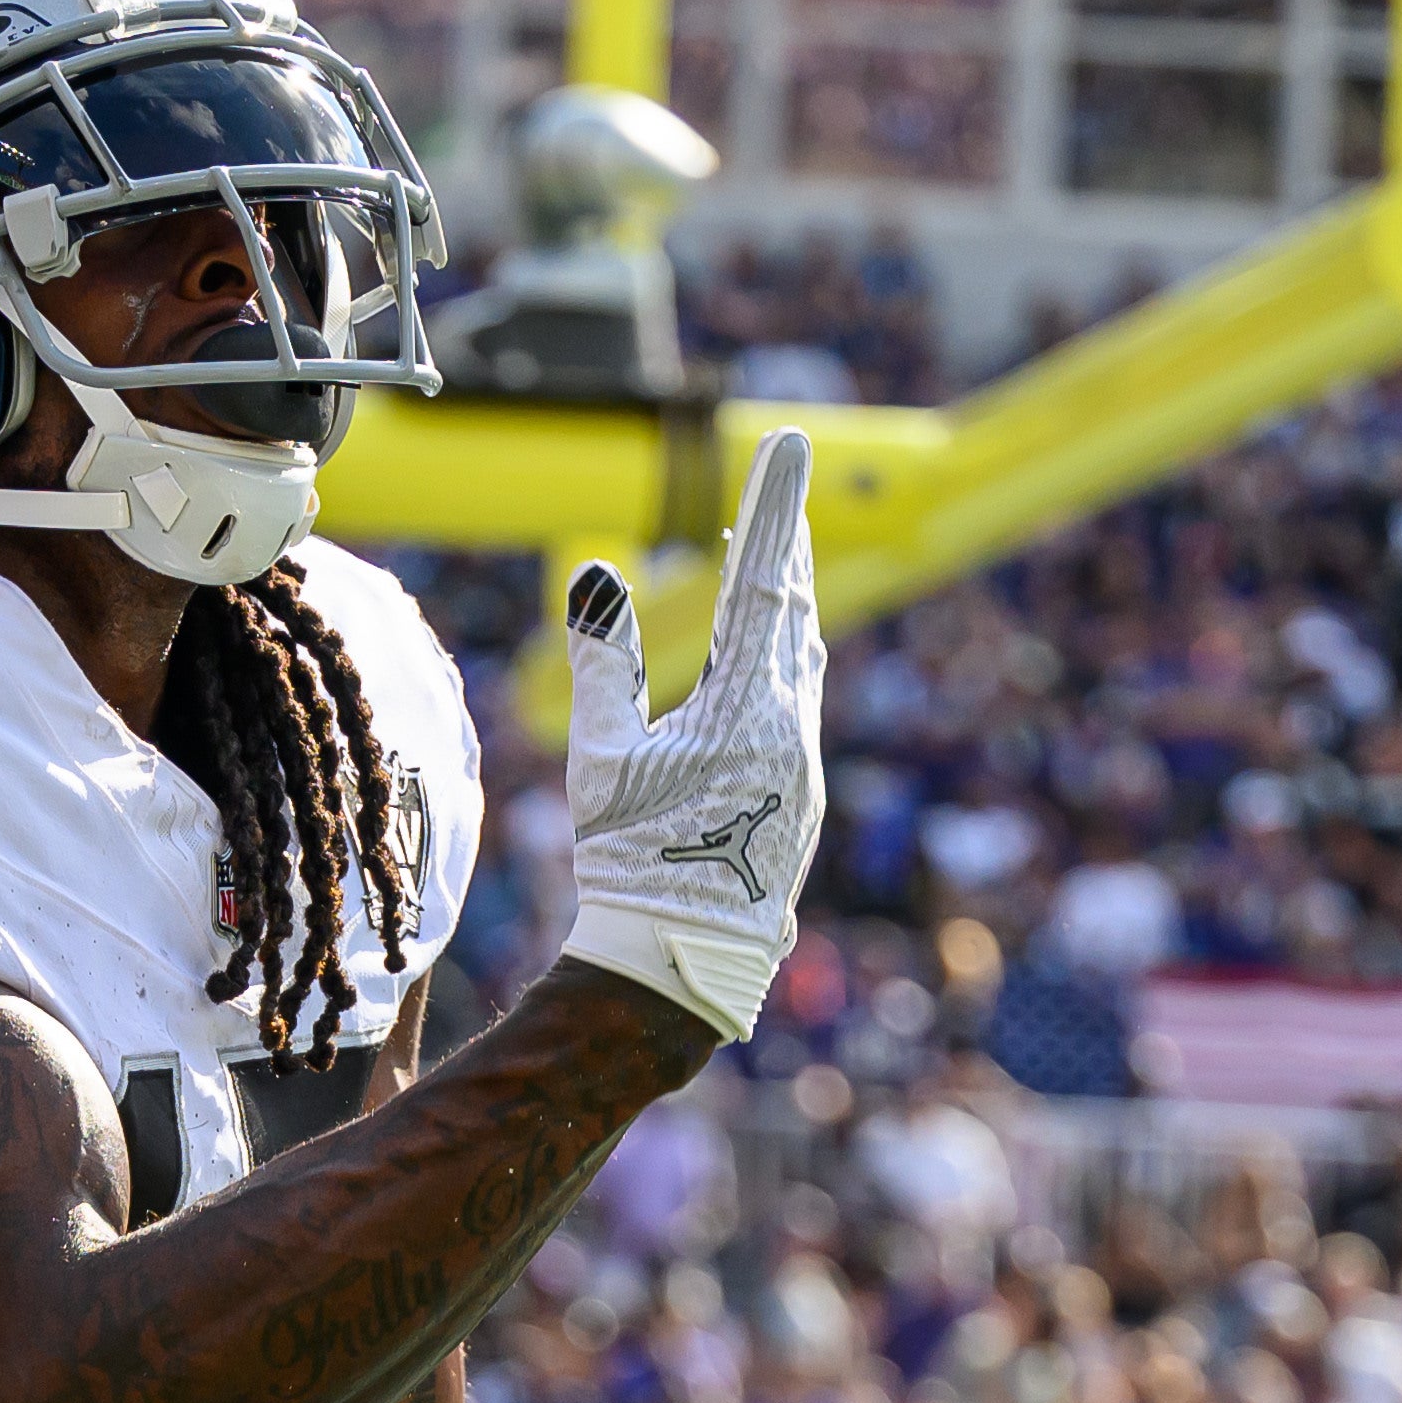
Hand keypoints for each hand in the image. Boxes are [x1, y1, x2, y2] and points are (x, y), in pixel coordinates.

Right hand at [557, 427, 825, 1040]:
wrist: (683, 960)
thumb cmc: (633, 859)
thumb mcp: (603, 757)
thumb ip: (605, 661)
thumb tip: (598, 571)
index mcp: (745, 706)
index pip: (760, 579)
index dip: (771, 505)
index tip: (789, 442)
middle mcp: (791, 726)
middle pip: (793, 610)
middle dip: (784, 543)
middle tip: (785, 484)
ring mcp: (804, 764)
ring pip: (802, 658)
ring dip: (787, 601)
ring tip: (775, 558)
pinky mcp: (800, 795)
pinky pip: (798, 701)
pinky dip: (784, 658)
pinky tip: (773, 658)